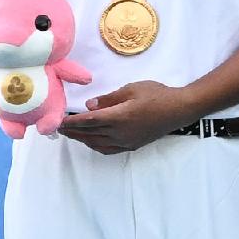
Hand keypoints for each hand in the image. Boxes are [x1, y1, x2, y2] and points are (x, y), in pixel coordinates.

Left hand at [59, 82, 188, 154]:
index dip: (71, 122)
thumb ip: (108, 99)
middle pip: (90, 134)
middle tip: (59, 128)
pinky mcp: (132, 145)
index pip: (88, 121)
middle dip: (73, 131)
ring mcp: (126, 142)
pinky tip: (91, 141)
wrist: (179, 109)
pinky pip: (108, 149)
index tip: (59, 121)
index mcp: (119, 117)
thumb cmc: (157, 95)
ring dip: (82, 139)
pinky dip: (96, 145)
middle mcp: (120, 133)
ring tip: (72, 134)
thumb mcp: (131, 89)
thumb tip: (90, 106)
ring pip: (97, 143)